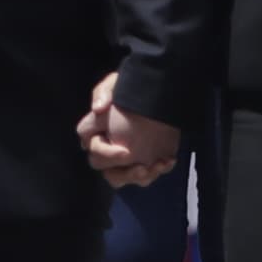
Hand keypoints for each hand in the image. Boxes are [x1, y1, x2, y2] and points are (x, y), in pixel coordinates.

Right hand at [77, 73, 181, 187]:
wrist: (159, 94)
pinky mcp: (145, 162)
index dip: (106, 154)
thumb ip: (103, 92)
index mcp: (97, 134)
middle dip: (124, 173)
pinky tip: (168, 160)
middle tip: (142, 167)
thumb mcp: (115, 83)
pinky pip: (148, 176)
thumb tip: (97, 108)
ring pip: (126, 178)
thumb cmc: (132, 88)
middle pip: (107, 172)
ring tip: (158, 165)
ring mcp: (127, 160)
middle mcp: (109, 151)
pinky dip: (159, 170)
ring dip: (141, 177)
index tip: (125, 151)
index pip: (93, 150)